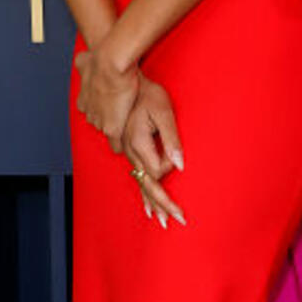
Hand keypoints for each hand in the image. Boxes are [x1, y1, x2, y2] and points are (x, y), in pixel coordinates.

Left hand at [75, 40, 140, 148]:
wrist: (110, 64)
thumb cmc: (101, 60)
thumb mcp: (85, 61)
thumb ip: (82, 63)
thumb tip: (81, 59)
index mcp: (84, 100)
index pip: (91, 111)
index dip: (102, 107)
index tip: (110, 103)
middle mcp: (89, 112)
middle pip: (98, 121)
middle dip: (108, 118)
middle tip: (120, 112)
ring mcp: (99, 121)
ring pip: (106, 130)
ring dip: (115, 128)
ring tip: (127, 124)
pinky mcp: (111, 128)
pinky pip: (116, 144)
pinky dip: (120, 145)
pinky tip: (126, 146)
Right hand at [123, 74, 186, 226]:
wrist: (121, 79)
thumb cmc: (145, 91)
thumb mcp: (163, 110)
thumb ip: (171, 138)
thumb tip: (179, 164)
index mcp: (138, 142)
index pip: (158, 171)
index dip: (170, 176)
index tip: (180, 177)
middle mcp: (129, 150)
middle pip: (147, 184)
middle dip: (162, 204)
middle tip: (176, 221)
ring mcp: (126, 149)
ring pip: (140, 182)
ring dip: (152, 201)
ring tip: (161, 220)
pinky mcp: (127, 147)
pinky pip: (136, 174)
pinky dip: (143, 191)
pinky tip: (147, 205)